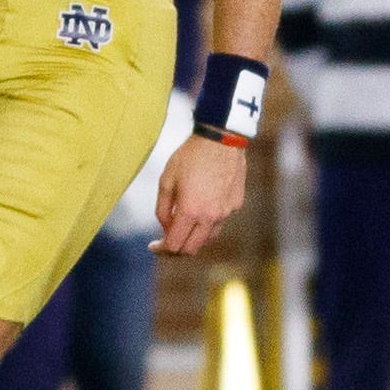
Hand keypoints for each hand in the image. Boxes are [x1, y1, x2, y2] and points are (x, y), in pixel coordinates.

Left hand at [151, 133, 245, 254]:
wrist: (221, 139)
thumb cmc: (190, 156)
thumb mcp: (166, 180)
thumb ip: (163, 209)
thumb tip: (166, 228)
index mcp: (190, 212)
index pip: (174, 245)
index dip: (161, 250)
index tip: (154, 246)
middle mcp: (210, 217)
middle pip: (191, 249)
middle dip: (176, 249)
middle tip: (166, 241)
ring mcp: (226, 212)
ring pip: (207, 238)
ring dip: (193, 237)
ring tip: (184, 225)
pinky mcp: (236, 204)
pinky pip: (220, 221)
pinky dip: (208, 223)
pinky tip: (201, 207)